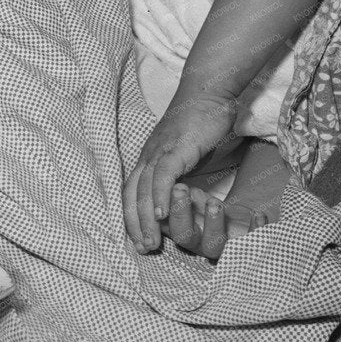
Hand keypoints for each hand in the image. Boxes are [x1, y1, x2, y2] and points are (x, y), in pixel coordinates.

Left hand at [124, 89, 236, 251]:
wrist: (209, 92)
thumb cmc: (200, 122)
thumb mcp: (185, 155)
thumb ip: (178, 174)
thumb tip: (177, 197)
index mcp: (148, 158)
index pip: (131, 193)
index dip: (131, 218)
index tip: (138, 241)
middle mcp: (148, 155)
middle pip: (133, 195)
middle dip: (135, 225)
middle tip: (143, 250)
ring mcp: (160, 150)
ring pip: (146, 189)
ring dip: (146, 218)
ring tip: (152, 242)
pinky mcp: (176, 147)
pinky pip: (164, 175)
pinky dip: (160, 196)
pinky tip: (162, 214)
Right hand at [161, 184, 267, 259]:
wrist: (234, 209)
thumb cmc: (202, 201)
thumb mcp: (183, 190)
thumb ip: (167, 189)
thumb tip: (149, 179)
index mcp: (177, 224)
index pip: (161, 223)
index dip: (157, 213)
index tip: (164, 187)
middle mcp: (196, 238)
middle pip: (183, 237)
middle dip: (180, 214)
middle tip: (181, 188)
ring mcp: (219, 243)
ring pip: (212, 246)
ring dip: (213, 225)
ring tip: (215, 203)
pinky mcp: (243, 243)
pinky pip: (250, 244)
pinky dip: (255, 231)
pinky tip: (258, 215)